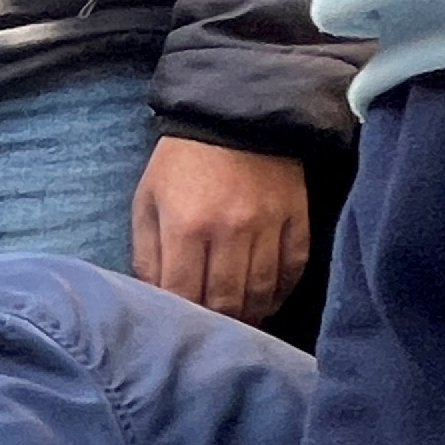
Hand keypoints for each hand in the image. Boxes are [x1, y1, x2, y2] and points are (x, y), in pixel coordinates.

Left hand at [129, 136, 309, 318]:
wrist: (236, 113)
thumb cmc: (181, 163)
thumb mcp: (147, 202)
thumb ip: (147, 253)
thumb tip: (154, 298)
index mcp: (186, 226)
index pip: (184, 294)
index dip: (181, 319)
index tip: (179, 327)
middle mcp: (230, 230)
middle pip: (226, 301)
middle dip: (216, 323)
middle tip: (210, 331)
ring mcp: (268, 225)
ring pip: (261, 292)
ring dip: (249, 315)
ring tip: (237, 322)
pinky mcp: (297, 217)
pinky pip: (293, 268)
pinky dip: (280, 291)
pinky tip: (266, 301)